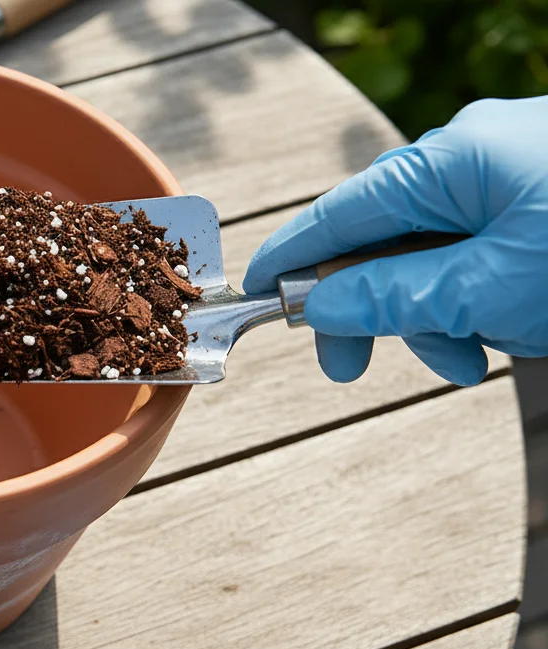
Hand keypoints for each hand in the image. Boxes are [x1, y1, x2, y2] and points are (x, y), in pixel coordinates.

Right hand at [243, 96, 547, 385]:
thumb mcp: (492, 287)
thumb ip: (397, 296)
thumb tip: (319, 306)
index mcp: (448, 161)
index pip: (339, 214)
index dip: (290, 258)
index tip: (252, 294)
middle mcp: (470, 158)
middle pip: (384, 239)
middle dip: (374, 308)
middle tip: (347, 366)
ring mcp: (509, 174)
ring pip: (434, 254)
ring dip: (438, 315)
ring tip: (468, 362)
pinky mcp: (537, 199)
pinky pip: (480, 250)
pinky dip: (480, 298)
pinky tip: (507, 332)